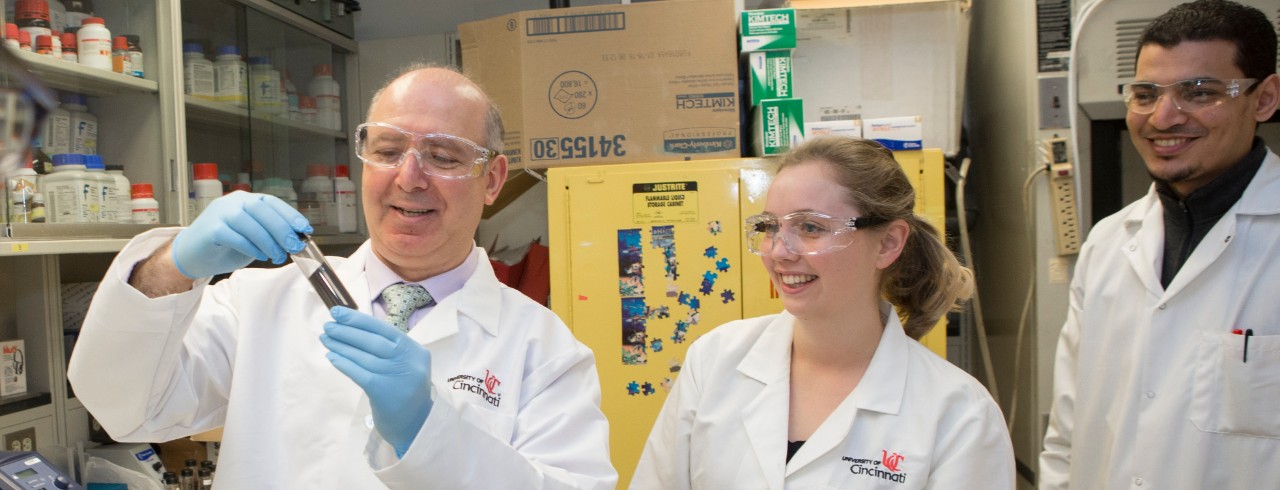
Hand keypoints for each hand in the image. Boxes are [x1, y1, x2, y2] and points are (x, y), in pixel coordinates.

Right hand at [171, 191, 310, 278]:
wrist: (191, 255)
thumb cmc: (226, 246)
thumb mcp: (253, 237)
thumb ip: (269, 233)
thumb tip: (296, 240)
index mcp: (245, 199)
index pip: (271, 202)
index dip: (290, 214)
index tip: (305, 229)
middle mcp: (232, 202)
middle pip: (261, 209)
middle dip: (281, 228)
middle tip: (293, 246)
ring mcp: (220, 213)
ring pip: (249, 222)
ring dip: (268, 241)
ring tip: (277, 256)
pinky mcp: (210, 229)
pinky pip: (235, 236)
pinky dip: (251, 247)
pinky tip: (260, 256)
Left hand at [321, 306, 433, 457]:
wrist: (414, 426)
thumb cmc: (404, 392)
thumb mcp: (405, 366)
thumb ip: (388, 349)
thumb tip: (353, 328)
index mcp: (415, 351)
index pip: (384, 329)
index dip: (359, 320)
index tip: (338, 312)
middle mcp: (409, 362)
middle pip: (373, 341)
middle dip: (347, 331)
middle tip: (327, 325)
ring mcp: (398, 377)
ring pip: (364, 356)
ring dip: (341, 346)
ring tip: (325, 339)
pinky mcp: (384, 392)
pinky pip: (359, 373)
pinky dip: (344, 363)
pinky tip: (331, 357)